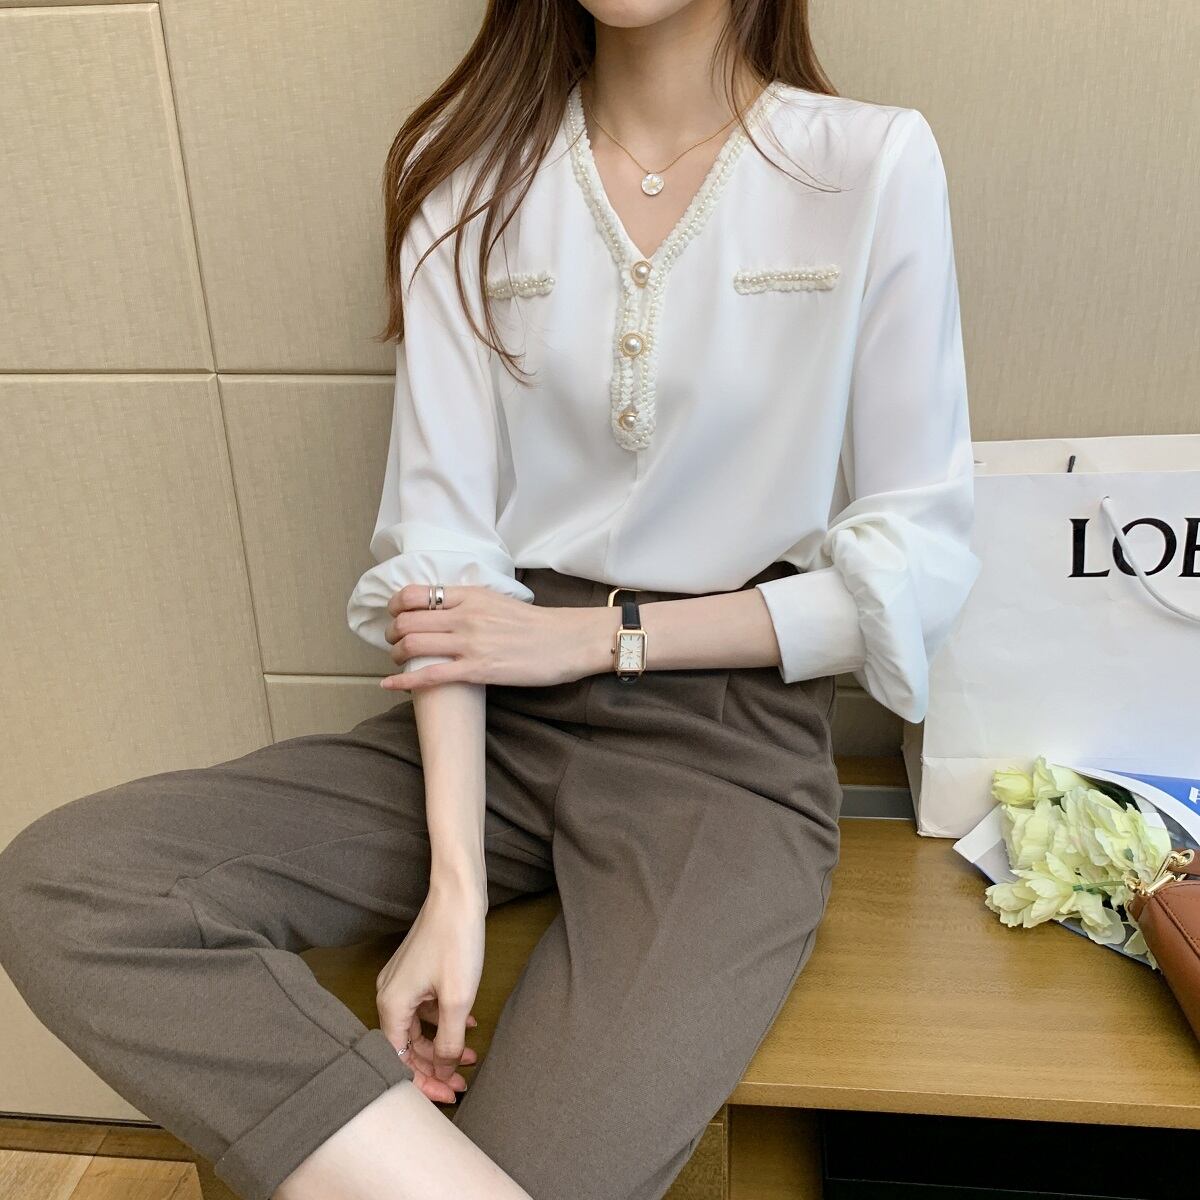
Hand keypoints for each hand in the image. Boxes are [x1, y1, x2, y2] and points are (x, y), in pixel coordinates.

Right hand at [376, 880, 485, 1103]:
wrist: (458, 894)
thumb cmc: (455, 940)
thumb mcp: (457, 999)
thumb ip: (448, 1041)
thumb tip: (442, 1068)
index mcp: (391, 1005)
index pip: (398, 1061)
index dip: (423, 1083)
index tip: (448, 1095)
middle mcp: (388, 994)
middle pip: (406, 1046)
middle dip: (434, 1065)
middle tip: (461, 1082)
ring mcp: (401, 981)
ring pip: (417, 1027)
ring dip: (442, 1043)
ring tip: (470, 1053)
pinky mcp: (415, 970)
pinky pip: (424, 1007)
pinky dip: (443, 1019)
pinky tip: (467, 1023)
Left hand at [379, 583, 613, 691]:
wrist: (568, 641)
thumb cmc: (537, 624)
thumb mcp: (498, 600)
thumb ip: (469, 602)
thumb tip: (444, 608)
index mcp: (470, 595)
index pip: (415, 594)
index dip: (396, 606)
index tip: (395, 616)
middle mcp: (465, 616)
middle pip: (407, 621)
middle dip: (392, 634)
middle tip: (394, 642)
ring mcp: (470, 643)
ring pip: (413, 646)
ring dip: (396, 655)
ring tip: (399, 661)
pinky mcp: (478, 670)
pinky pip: (430, 676)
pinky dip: (404, 682)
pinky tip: (390, 685)